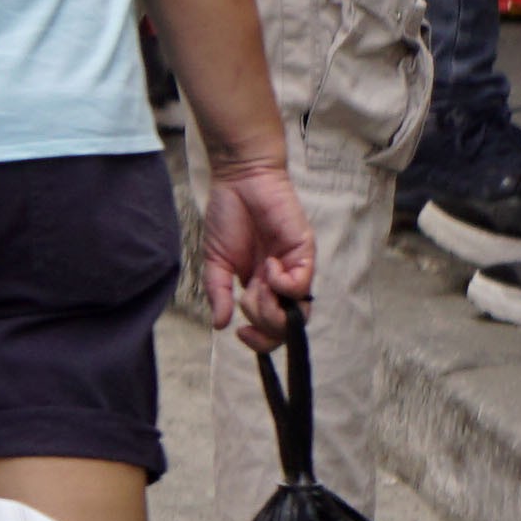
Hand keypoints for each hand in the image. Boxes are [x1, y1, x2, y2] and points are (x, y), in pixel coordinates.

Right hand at [201, 150, 314, 343]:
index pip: (270, 328)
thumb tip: (219, 324)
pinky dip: (282, 284)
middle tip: (246, 302)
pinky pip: (300, 286)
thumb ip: (218, 292)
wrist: (239, 180)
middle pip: (285, 328)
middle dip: (264, 325)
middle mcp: (282, 283)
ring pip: (296, 314)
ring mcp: (295, 270)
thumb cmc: (228, 215)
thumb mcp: (216, 260)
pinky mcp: (305, 254)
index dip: (260, 340)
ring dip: (272, 308)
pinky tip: (268, 265)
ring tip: (256, 284)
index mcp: (261, 287)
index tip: (240, 332)